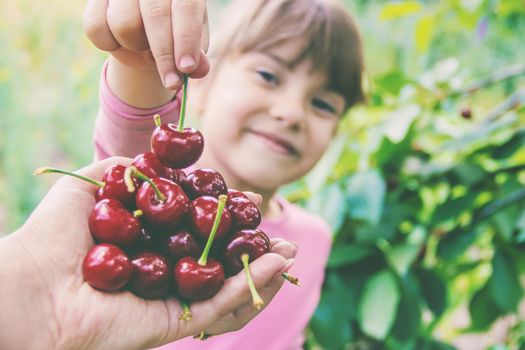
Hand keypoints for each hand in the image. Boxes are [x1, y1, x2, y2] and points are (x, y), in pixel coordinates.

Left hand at [0, 157, 295, 349]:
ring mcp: (169, 299)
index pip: (198, 234)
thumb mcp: (93, 184)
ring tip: (289, 252)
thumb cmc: (53, 233)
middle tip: (282, 237)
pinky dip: (249, 286)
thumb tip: (151, 161)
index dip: (227, 223)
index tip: (250, 209)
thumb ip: (126, 169)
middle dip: (252, 251)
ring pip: (226, 288)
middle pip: (218, 263)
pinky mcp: (172, 322)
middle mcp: (162, 274)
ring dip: (261, 271)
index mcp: (148, 246)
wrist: (31, 284)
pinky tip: (275, 266)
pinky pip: (218, 305)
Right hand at [83, 0, 209, 89]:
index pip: (186, 7)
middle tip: (172, 82)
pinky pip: (96, 28)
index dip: (186, 39)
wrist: (143, 32)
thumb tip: (200, 69)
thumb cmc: (174, 37)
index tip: (186, 68)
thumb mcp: (191, 46)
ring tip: (143, 47)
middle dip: (164, 54)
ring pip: (124, 23)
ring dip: (135, 47)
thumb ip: (197, 57)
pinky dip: (110, 45)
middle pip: (156, 16)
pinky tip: (120, 43)